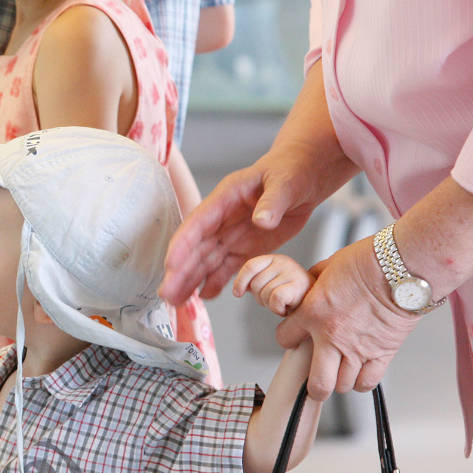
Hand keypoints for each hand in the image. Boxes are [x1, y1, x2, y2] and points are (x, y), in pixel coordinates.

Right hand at [160, 150, 326, 302]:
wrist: (304, 178)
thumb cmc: (291, 171)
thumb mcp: (285, 183)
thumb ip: (273, 202)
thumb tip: (262, 221)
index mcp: (225, 197)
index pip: (198, 222)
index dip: (183, 244)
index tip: (172, 265)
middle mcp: (221, 218)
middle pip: (196, 247)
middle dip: (180, 271)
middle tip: (168, 294)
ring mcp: (231, 234)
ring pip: (206, 260)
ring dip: (191, 280)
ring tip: (176, 301)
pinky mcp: (245, 247)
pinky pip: (226, 267)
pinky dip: (215, 281)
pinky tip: (204, 296)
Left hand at [233, 254, 314, 315]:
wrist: (319, 306)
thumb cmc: (293, 296)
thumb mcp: (272, 283)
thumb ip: (256, 281)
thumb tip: (237, 289)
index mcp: (275, 259)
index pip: (250, 266)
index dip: (240, 281)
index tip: (237, 294)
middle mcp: (285, 262)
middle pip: (256, 284)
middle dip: (261, 298)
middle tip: (275, 302)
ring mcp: (293, 272)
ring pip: (265, 293)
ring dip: (270, 305)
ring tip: (284, 304)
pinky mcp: (300, 285)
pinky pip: (275, 299)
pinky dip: (277, 308)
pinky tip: (287, 308)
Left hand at [274, 237, 418, 397]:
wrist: (401, 267)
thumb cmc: (367, 261)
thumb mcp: (327, 266)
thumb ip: (313, 283)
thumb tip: (307, 287)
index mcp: (312, 313)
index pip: (285, 338)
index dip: (287, 337)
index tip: (293, 337)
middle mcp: (332, 336)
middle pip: (317, 383)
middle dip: (313, 387)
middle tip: (315, 382)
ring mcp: (358, 349)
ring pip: (342, 385)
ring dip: (340, 381)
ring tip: (340, 373)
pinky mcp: (383, 353)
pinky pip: (368, 382)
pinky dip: (362, 382)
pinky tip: (360, 373)